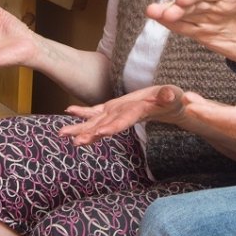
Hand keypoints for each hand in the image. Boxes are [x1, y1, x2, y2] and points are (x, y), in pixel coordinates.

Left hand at [60, 85, 184, 145]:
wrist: (167, 104)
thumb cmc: (173, 101)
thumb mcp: (174, 96)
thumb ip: (170, 96)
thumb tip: (170, 94)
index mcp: (136, 114)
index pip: (123, 122)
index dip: (113, 127)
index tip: (100, 133)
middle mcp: (123, 117)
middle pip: (104, 128)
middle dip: (89, 134)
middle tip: (74, 141)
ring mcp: (116, 113)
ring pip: (95, 122)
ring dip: (79, 127)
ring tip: (61, 133)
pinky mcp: (113, 107)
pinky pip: (95, 110)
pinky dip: (82, 111)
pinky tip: (69, 110)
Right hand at [145, 0, 235, 63]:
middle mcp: (217, 4)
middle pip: (192, 2)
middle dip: (176, 6)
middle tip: (160, 12)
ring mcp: (210, 19)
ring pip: (186, 15)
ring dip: (169, 15)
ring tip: (152, 14)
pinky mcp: (208, 35)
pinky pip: (188, 30)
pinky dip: (174, 27)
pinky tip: (160, 23)